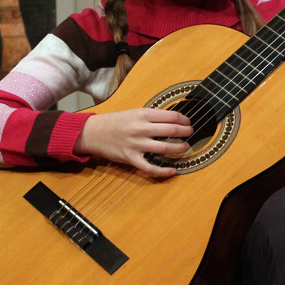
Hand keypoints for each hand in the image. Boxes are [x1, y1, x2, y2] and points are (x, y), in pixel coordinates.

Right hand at [75, 108, 191, 177]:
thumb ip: (152, 117)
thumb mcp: (134, 113)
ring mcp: (136, 144)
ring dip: (179, 148)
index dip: (183, 120)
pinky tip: (173, 170)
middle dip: (185, 132)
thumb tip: (173, 120)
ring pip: (165, 148)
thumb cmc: (115, 122)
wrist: (93, 132)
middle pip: (171, 130)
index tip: (188, 122)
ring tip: (185, 147)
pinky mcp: (131, 158)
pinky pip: (150, 167)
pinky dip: (164, 171)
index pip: (171, 116)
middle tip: (190, 133)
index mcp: (143, 114)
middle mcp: (141, 129)